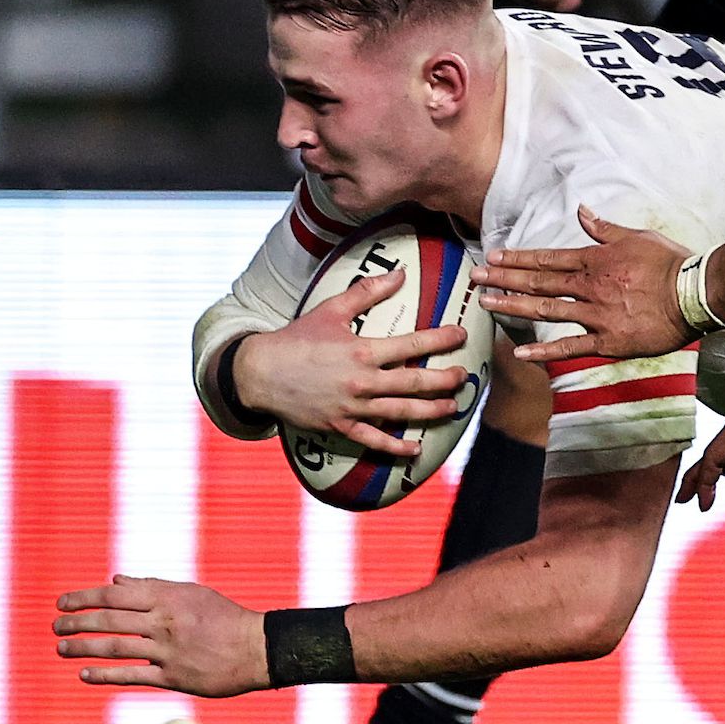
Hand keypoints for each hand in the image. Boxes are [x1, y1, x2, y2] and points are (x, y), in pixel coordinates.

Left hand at [53, 575, 269, 695]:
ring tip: (61, 648)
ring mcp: (167, 652)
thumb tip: (115, 582)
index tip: (62, 602)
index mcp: (168, 599)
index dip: (85, 598)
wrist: (256, 648)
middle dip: (77, 622)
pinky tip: (84, 674)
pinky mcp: (172, 678)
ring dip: (82, 648)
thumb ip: (152, 588)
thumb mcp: (191, 593)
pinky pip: (131, 676)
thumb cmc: (223, 616)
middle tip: (56, 626)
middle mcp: (163, 623)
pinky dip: (104, 675)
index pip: (115, 596)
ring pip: (114, 648)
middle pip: (109, 621)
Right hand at [233, 266, 467, 456]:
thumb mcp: (330, 309)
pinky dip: (395, 447)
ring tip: (452, 408)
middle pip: (414, 383)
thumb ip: (367, 292)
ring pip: (400, 413)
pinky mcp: (340, 427)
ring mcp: (352, 408)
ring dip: (430, 411)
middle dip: (444, 380)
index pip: (412, 345)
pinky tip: (415, 449)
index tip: (462, 334)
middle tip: (464, 377)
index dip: (441, 339)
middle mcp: (362, 382)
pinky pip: (373, 440)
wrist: (260, 373)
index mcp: (362, 351)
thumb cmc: (296, 338)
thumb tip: (400, 275)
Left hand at [474, 206, 694, 361]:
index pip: (547, 258)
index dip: (517, 258)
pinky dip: (544, 351)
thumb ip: (604, 228)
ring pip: (546, 311)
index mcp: (594, 260)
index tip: (493, 257)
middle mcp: (588, 287)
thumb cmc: (670, 263)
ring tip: (486, 303)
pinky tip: (520, 352)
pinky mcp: (608, 341)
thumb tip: (581, 211)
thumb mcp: (637, 236)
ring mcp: (596, 315)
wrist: (694, 294)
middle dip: (504, 278)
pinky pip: (570, 347)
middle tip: (475, 278)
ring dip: (513, 306)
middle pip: (538, 282)